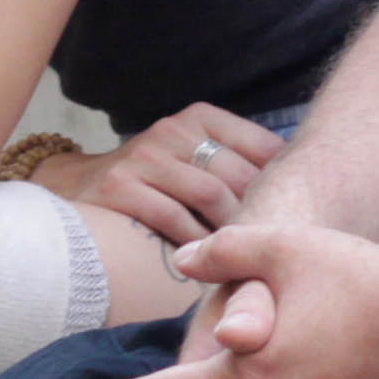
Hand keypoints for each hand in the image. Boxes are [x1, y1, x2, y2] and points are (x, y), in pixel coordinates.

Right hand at [25, 102, 283, 253]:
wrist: (74, 189)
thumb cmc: (152, 181)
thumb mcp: (192, 156)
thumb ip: (237, 164)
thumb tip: (304, 189)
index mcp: (199, 117)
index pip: (261, 146)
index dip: (284, 183)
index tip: (295, 213)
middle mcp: (173, 130)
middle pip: (240, 175)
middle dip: (259, 214)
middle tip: (272, 246)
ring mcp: (145, 157)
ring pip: (212, 198)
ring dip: (231, 232)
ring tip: (242, 257)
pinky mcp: (120, 187)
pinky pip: (175, 221)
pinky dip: (196, 245)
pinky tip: (206, 261)